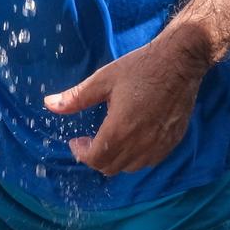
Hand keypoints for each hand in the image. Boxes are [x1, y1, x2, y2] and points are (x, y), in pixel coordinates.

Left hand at [44, 27, 211, 176]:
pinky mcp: (173, 142)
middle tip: (90, 140)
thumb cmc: (140, 67)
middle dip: (96, 157)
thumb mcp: (103, 79)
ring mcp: (159, 145)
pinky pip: (150, 161)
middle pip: (111, 167)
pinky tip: (133, 137)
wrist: (180, 61)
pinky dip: (136, 157)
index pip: (95, 159)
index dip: (82, 153)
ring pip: (130, 168)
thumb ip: (76, 97)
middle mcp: (141, 143)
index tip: (77, 141)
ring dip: (116, 159)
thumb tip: (49, 104)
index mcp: (120, 129)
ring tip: (111, 139)